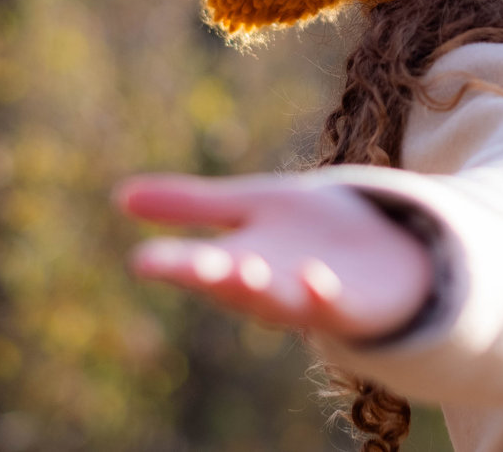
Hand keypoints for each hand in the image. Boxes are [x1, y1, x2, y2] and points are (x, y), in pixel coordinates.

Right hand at [114, 172, 434, 340]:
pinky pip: (335, 307)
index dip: (172, 264)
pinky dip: (322, 295)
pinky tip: (314, 275)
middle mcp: (268, 286)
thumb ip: (192, 205)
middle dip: (214, 276)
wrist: (384, 252)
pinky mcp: (352, 305)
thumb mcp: (250, 206)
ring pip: (279, 302)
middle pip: (235, 285)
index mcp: (238, 261)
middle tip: (191, 265)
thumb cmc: (308, 230)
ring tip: (246, 268)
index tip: (141, 261)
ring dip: (263, 289)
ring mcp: (309, 300)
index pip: (198, 265)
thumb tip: (118, 195)